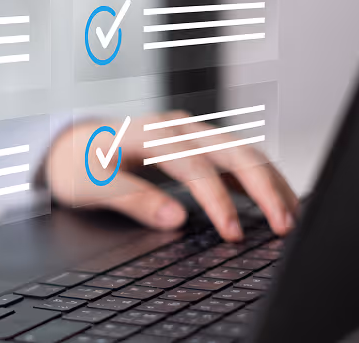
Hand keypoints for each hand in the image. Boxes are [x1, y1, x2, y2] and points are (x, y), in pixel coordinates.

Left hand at [46, 112, 298, 241]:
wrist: (69, 145)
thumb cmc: (77, 164)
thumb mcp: (90, 185)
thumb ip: (131, 200)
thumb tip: (175, 219)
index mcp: (146, 134)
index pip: (193, 164)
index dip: (216, 199)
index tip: (231, 232)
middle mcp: (173, 127)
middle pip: (230, 150)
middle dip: (262, 186)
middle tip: (283, 224)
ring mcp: (187, 132)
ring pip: (240, 150)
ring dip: (269, 181)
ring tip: (289, 216)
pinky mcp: (194, 143)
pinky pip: (234, 156)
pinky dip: (258, 178)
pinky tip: (274, 200)